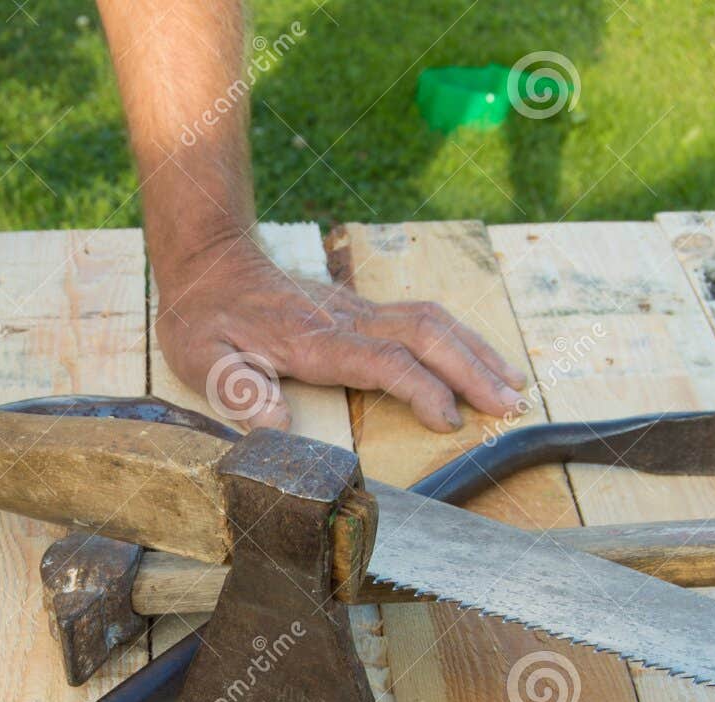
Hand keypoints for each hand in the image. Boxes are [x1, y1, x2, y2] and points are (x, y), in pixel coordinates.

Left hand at [154, 238, 525, 432]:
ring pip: (432, 320)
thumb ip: (237, 388)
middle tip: (510, 407)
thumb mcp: (201, 356)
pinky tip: (478, 358)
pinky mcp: (359, 309)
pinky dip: (459, 339)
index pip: (383, 361)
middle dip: (473, 370)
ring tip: (513, 385)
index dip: (421, 389)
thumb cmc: (203, 317)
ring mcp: (356, 310)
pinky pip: (421, 318)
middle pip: (426, 335)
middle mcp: (345, 320)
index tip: (450, 419)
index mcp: (313, 340)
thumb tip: (275, 425)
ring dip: (475, 351)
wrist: (208, 263)